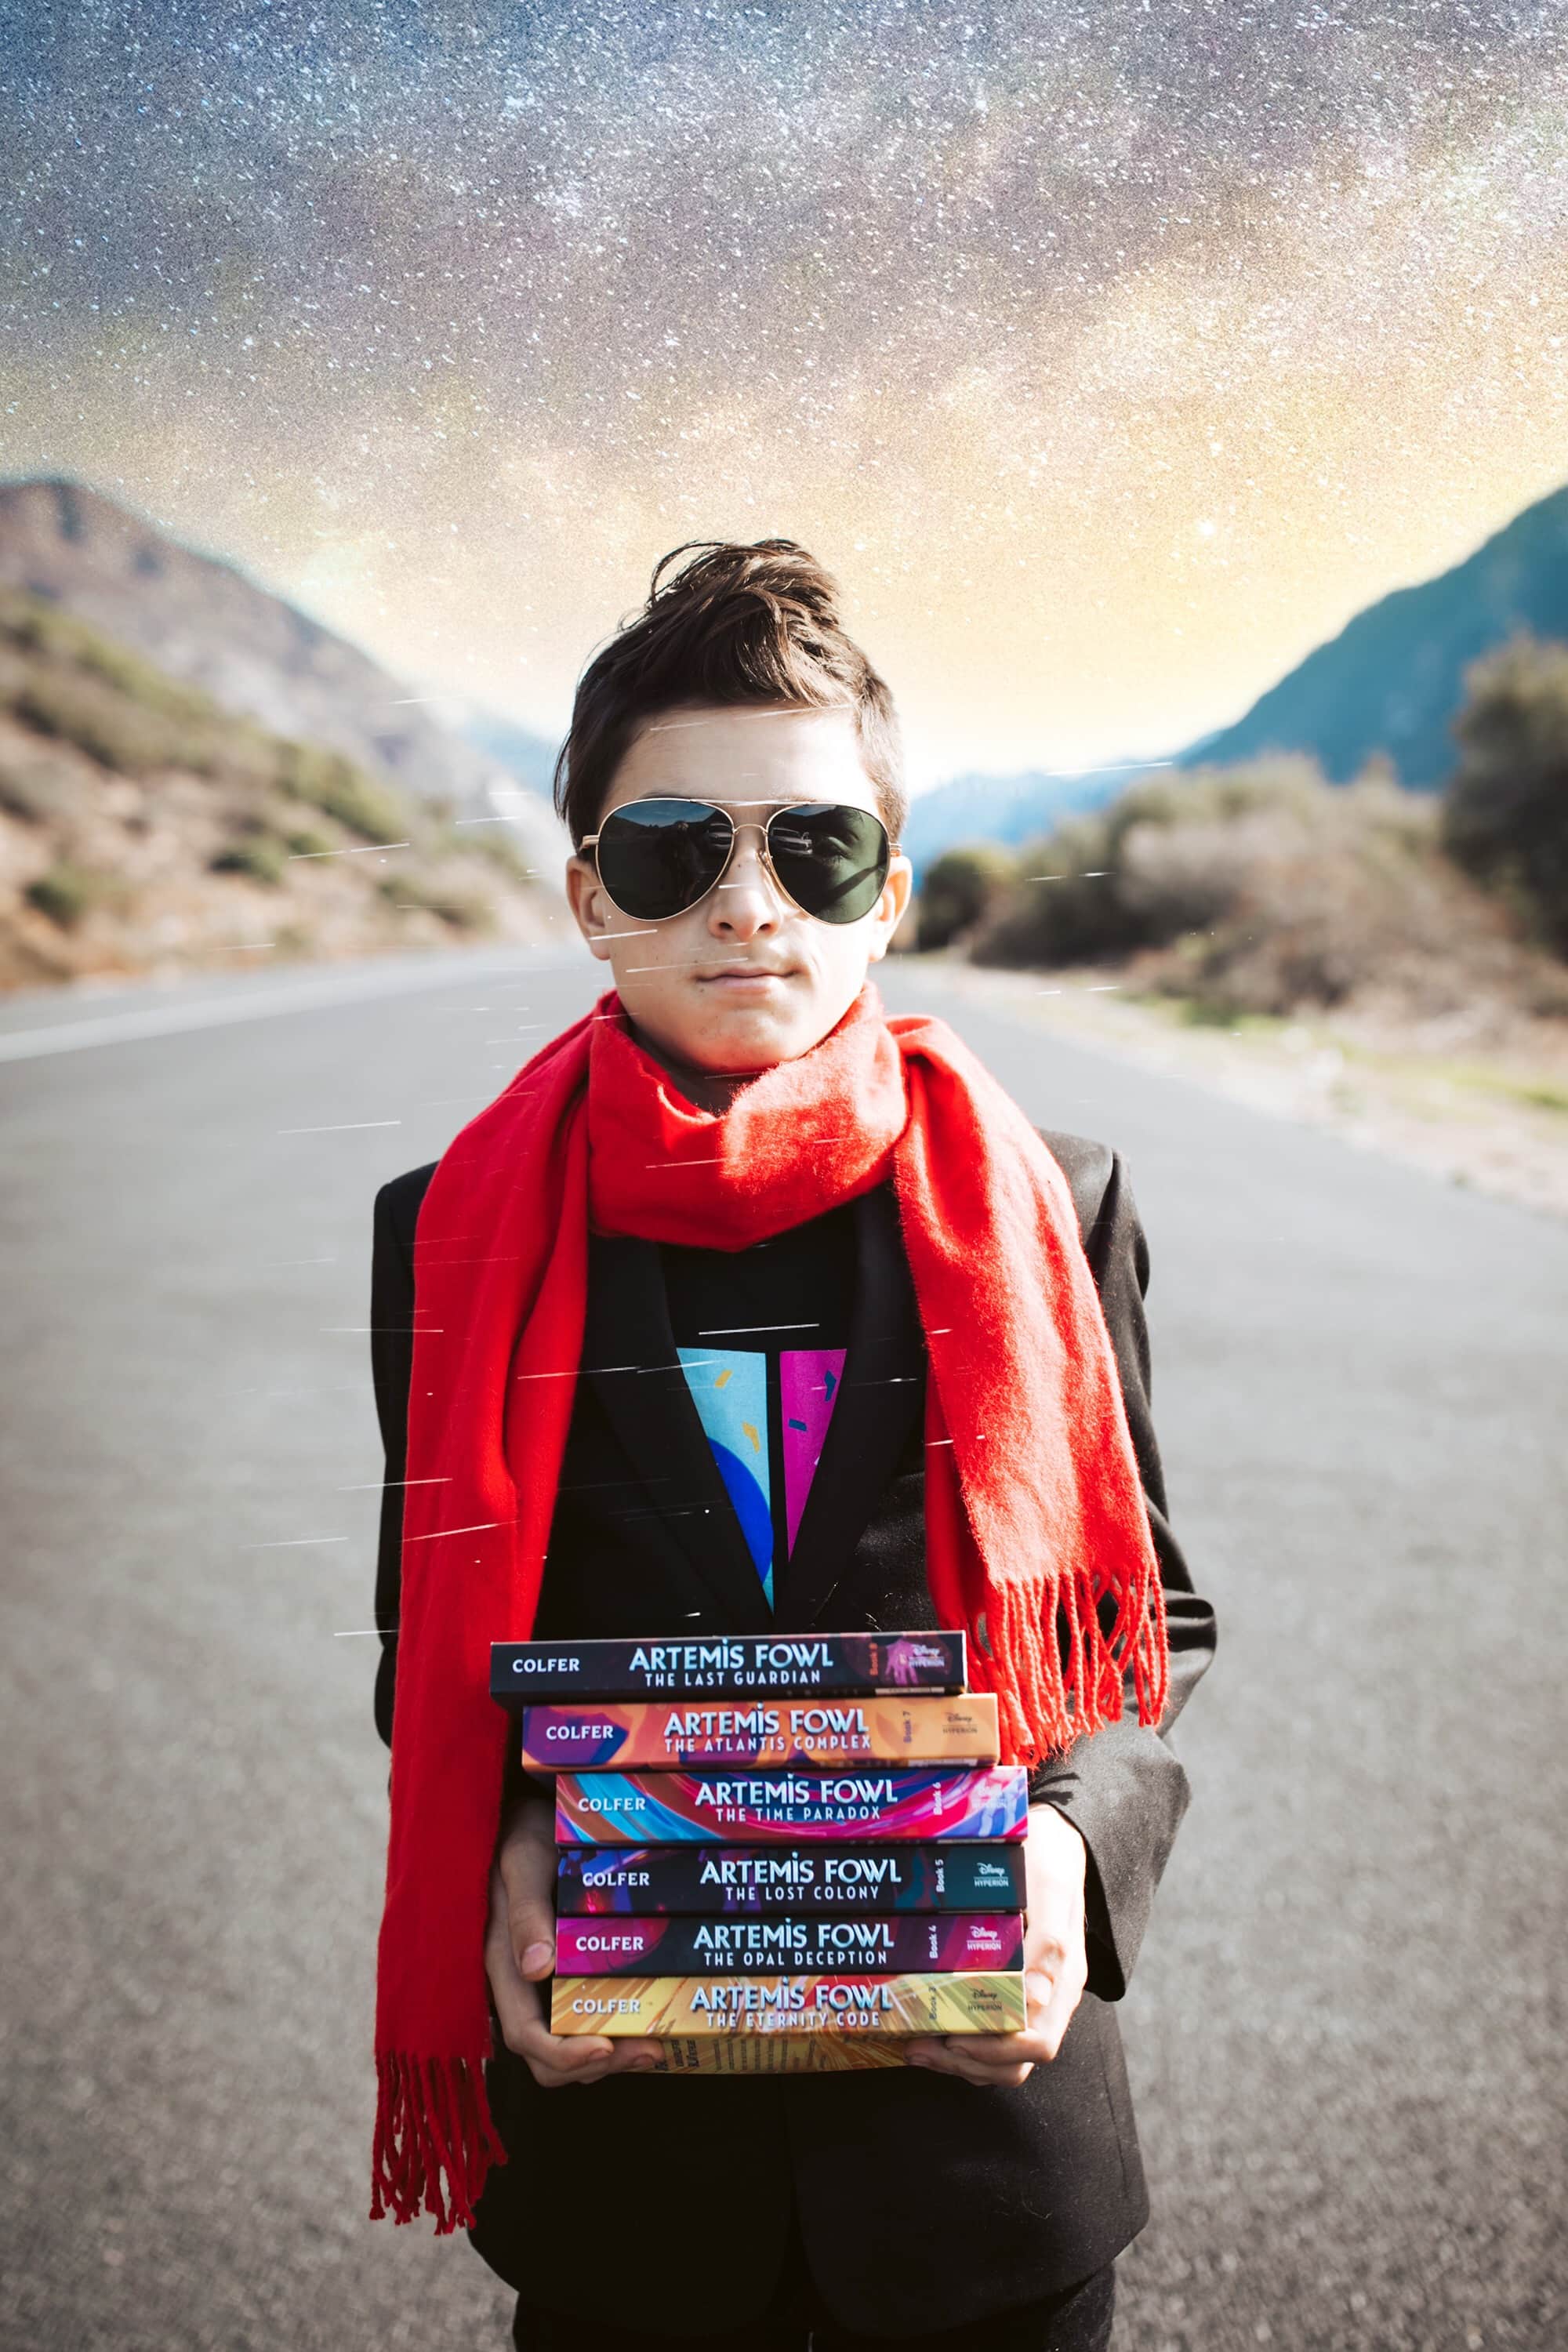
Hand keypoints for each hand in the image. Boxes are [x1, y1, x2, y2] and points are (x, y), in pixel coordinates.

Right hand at [485, 1795, 661, 2087]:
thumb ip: (526, 1913)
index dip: (563, 2054)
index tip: (607, 2047)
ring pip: (562, 2048)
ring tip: (655, 2043)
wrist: (524, 1818)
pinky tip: (642, 2021)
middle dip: (595, 2065)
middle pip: (545, 2059)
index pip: (524, 2035)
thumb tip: (536, 1969)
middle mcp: (517, 1986)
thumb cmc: (524, 1835)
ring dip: (606, 2058)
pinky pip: (575, 2024)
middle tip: (651, 2049)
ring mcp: (536, 1986)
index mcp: (501, 1964)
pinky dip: (607, 2036)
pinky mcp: (556, 1979)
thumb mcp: (524, 1862)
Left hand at [905, 1801, 1087, 2087]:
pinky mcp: (1017, 1990)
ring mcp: (1036, 1996)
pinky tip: (931, 2028)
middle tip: (918, 2046)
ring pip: (1005, 2057)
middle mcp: (1052, 1996)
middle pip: (1016, 2060)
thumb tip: (1035, 2001)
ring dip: (960, 2060)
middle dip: (966, 2062)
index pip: (1037, 2042)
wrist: (1055, 1836)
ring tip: (916, 2044)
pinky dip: (964, 2044)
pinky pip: (995, 2036)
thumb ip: (1049, 1944)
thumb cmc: (1048, 1857)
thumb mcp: (1049, 1887)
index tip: (951, 2036)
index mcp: (1063, 1979)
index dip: (993, 2050)